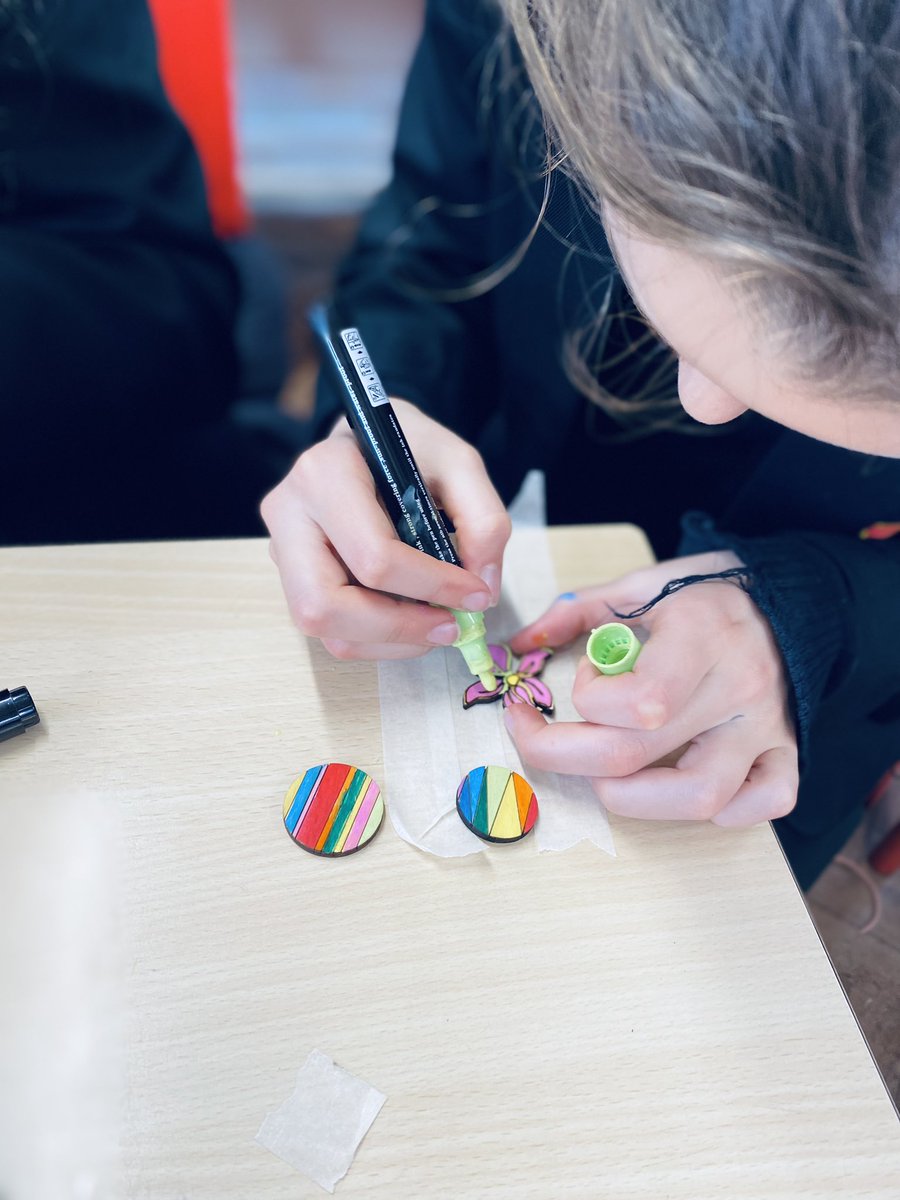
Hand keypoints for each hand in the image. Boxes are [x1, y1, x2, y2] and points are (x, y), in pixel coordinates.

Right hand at [261, 400, 510, 658]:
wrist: (371, 443)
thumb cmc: (412, 451)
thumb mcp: (459, 465)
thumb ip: (484, 519)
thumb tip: (483, 584)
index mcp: (324, 474)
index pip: (372, 555)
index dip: (432, 586)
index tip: (477, 595)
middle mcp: (289, 513)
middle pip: (325, 604)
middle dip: (397, 628)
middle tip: (450, 626)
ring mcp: (283, 549)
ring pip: (323, 626)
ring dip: (389, 640)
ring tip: (436, 625)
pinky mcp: (292, 577)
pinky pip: (330, 630)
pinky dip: (378, 640)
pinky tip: (412, 621)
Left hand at [504, 552, 797, 825]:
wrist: (790, 596)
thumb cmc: (708, 594)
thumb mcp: (642, 586)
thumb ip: (579, 612)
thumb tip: (522, 645)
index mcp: (702, 635)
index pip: (637, 701)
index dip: (589, 699)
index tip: (582, 678)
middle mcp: (737, 687)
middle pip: (638, 755)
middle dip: (564, 755)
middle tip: (538, 738)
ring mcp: (766, 727)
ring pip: (700, 797)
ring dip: (634, 798)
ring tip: (607, 775)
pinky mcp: (787, 751)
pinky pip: (766, 802)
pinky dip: (723, 811)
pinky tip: (681, 786)